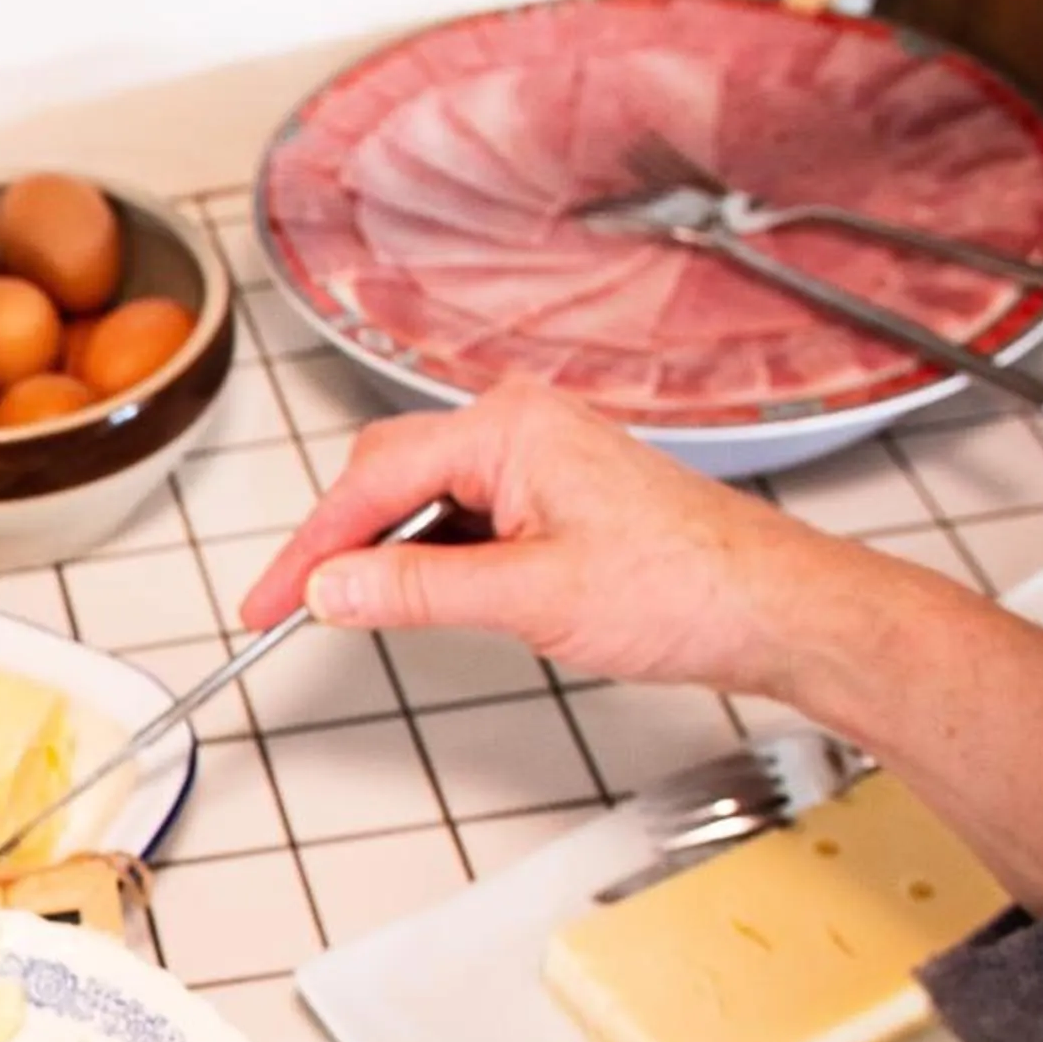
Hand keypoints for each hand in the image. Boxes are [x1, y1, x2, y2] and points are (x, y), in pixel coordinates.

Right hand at [239, 376, 874, 698]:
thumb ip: (414, 591)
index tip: (267, 603)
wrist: (775, 609)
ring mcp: (538, 458)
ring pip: (423, 500)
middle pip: (386, 478)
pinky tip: (427, 597)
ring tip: (364, 614)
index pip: (371, 484)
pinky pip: (462, 516)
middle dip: (339, 547)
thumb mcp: (528, 599)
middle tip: (295, 611)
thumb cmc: (688, 587)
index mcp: (510, 428)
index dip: (309, 551)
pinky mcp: (552, 493)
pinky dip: (431, 559)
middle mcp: (521, 427)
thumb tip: (330, 590)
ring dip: (389, 557)